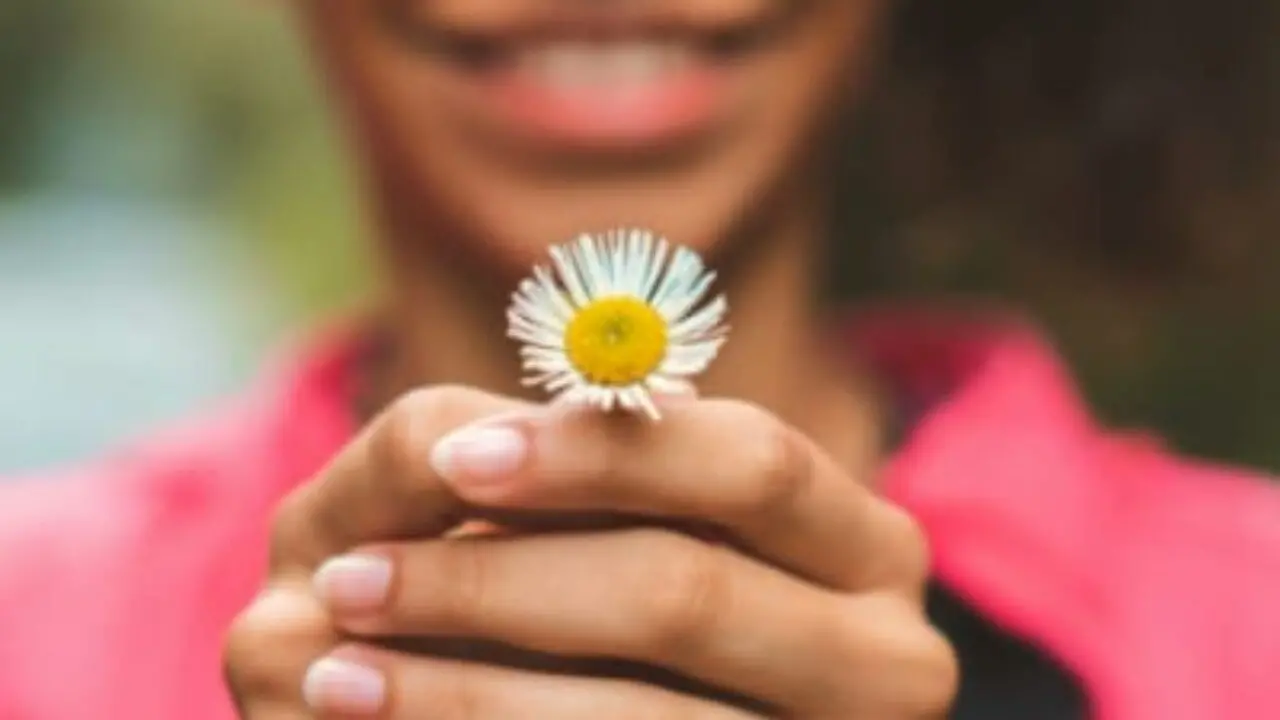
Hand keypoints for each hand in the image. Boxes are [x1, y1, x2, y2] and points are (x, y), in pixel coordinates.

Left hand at [223, 386, 956, 717]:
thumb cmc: (640, 622)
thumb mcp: (626, 537)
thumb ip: (570, 472)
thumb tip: (460, 441)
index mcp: (867, 548)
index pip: (749, 463)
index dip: (600, 452)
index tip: (454, 457)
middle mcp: (891, 661)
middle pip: (685, 591)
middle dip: (495, 582)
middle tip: (350, 580)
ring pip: (640, 719)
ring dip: (463, 691)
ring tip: (334, 671)